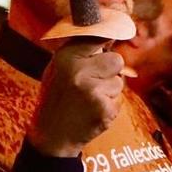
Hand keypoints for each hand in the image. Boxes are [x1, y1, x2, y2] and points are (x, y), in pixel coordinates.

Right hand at [28, 40, 125, 156]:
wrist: (52, 136)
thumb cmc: (57, 98)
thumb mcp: (57, 69)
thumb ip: (79, 52)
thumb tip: (108, 35)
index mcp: (65, 57)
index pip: (98, 37)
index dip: (109, 39)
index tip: (115, 36)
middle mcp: (79, 71)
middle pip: (116, 60)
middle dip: (111, 71)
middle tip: (96, 82)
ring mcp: (92, 91)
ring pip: (119, 82)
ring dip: (110, 91)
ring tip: (90, 100)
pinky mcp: (104, 109)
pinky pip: (119, 100)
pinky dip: (110, 106)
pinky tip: (93, 111)